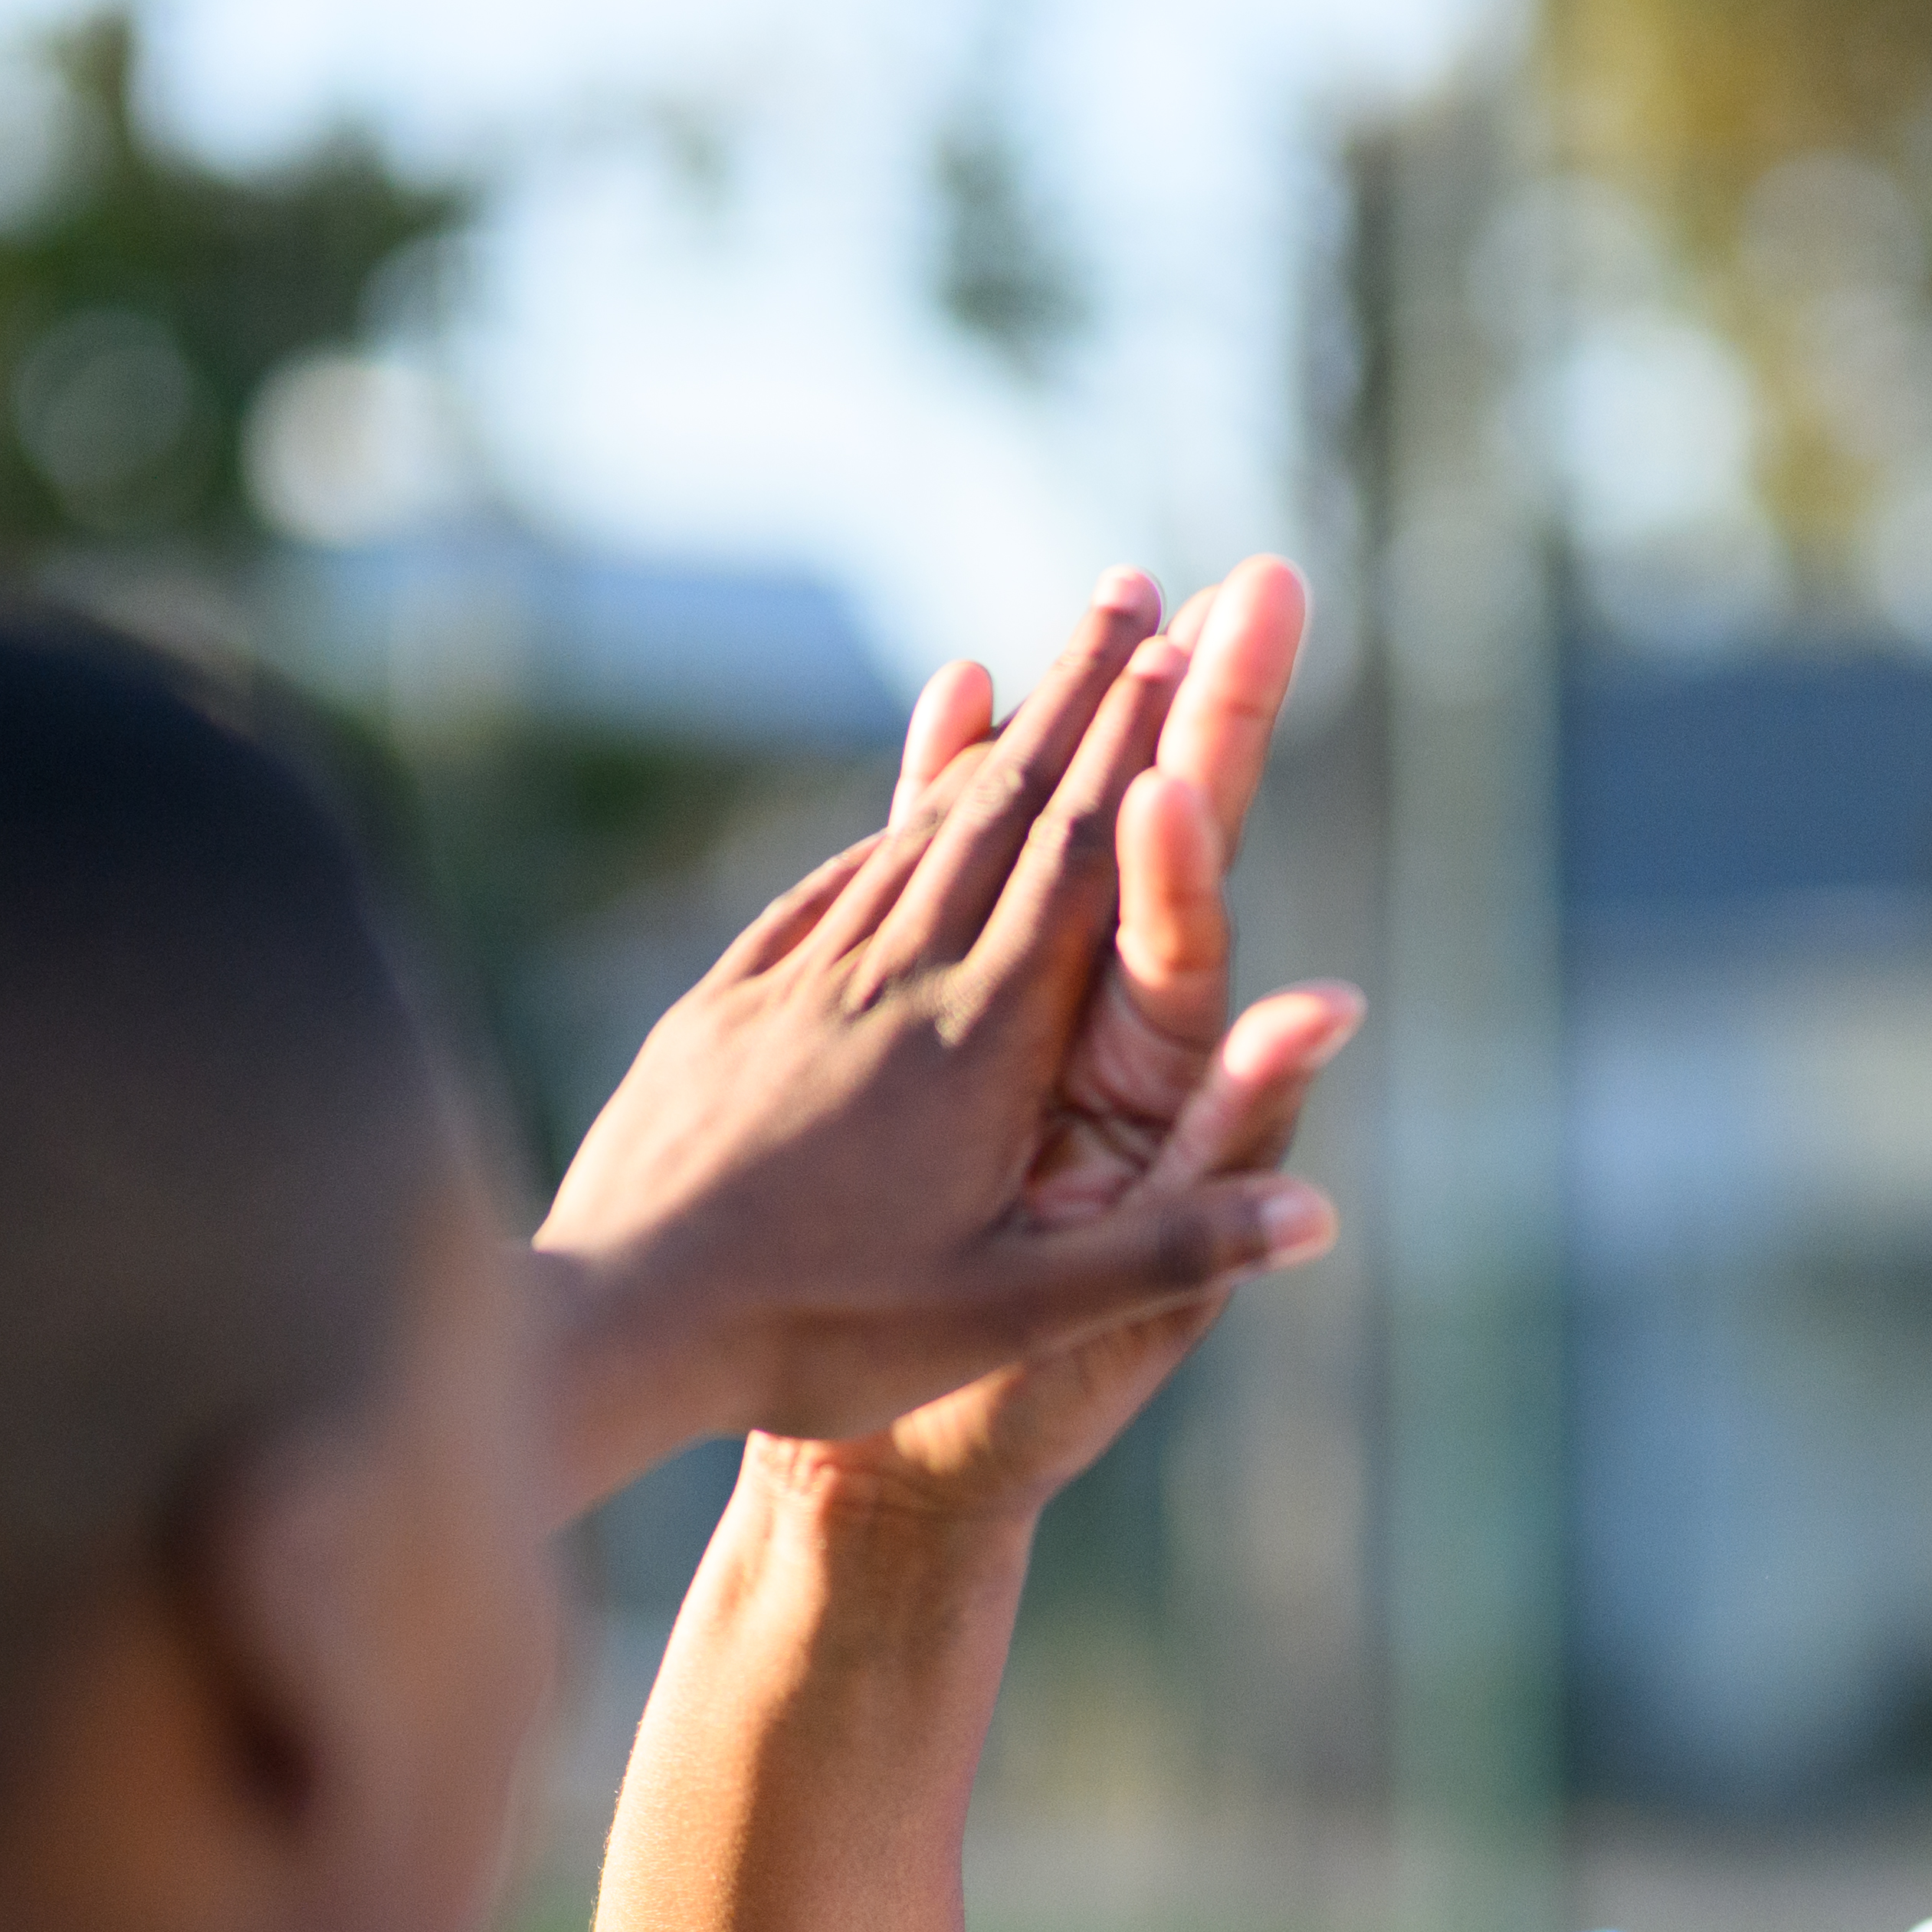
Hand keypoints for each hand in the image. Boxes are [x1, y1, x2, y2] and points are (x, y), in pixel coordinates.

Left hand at [527, 568, 1336, 1511]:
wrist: (612, 1324)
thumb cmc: (816, 1337)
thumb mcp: (1011, 1319)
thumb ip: (1168, 1256)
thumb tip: (1319, 1214)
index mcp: (978, 1043)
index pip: (1080, 860)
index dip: (1141, 747)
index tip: (1188, 643)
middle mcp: (894, 982)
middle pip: (1006, 809)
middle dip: (1080, 696)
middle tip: (1136, 594)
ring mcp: (800, 983)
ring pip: (916, 834)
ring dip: (989, 743)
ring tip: (1038, 667)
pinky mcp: (725, 1005)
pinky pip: (826, 892)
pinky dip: (884, 829)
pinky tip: (902, 813)